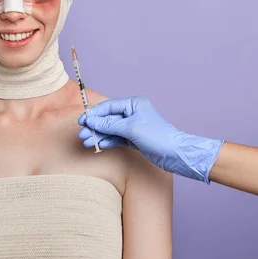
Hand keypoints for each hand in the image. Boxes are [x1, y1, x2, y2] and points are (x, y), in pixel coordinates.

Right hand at [78, 96, 223, 182]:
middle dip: (94, 127)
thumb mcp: (130, 128)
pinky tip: (98, 145)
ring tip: (87, 142)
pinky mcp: (133, 138)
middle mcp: (132, 113)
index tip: (82, 121)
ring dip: (98, 135)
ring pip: (110, 129)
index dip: (94, 114)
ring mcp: (132, 126)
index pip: (108, 106)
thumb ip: (109, 124)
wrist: (175, 154)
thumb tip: (91, 120)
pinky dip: (107, 141)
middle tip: (82, 135)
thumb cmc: (157, 136)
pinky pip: (116, 138)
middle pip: (107, 118)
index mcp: (134, 104)